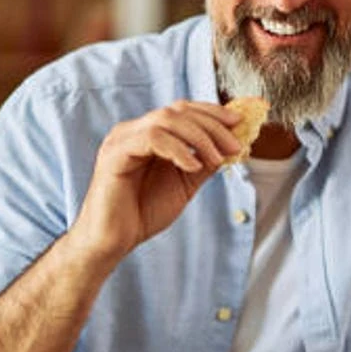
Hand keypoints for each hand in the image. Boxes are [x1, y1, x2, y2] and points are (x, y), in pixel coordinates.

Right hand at [69, 100, 241, 261]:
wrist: (112, 241)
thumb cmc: (142, 214)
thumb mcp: (183, 184)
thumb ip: (203, 163)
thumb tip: (230, 146)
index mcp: (146, 134)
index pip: (181, 110)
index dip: (211, 112)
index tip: (238, 122)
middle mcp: (132, 131)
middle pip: (177, 111)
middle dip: (211, 124)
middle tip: (234, 143)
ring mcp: (122, 139)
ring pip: (166, 119)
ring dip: (199, 136)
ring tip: (217, 158)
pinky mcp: (115, 153)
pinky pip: (152, 139)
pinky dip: (178, 150)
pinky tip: (193, 166)